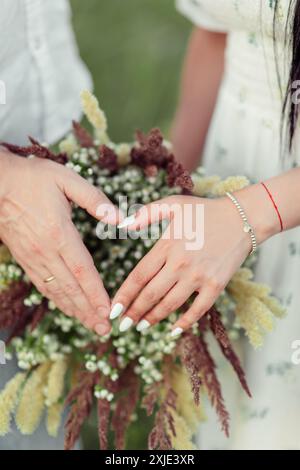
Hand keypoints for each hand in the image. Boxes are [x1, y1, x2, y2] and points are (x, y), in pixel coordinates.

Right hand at [0, 149, 121, 334]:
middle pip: (71, 288)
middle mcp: (45, 251)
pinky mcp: (25, 258)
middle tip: (105, 330)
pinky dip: (57, 300)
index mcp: (59, 233)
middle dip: (89, 311)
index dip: (96, 294)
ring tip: (90, 326)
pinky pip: (43, 285)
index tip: (108, 311)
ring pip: (56, 291)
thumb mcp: (66, 179)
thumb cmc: (32, 178)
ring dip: (75, 311)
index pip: (82, 271)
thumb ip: (94, 199)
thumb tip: (118, 218)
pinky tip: (67, 308)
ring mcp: (33, 257)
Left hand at [110, 194, 256, 334]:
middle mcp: (180, 264)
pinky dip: (185, 322)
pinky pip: (198, 309)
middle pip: (150, 294)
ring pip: (170, 305)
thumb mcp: (173, 204)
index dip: (123, 295)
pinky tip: (173, 331)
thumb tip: (123, 226)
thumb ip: (146, 213)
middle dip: (133, 312)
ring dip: (153, 318)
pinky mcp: (216, 285)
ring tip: (141, 327)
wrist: (242, 218)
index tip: (113, 309)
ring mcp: (199, 277)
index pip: (138, 276)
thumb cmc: (204, 211)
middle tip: (122, 324)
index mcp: (166, 246)